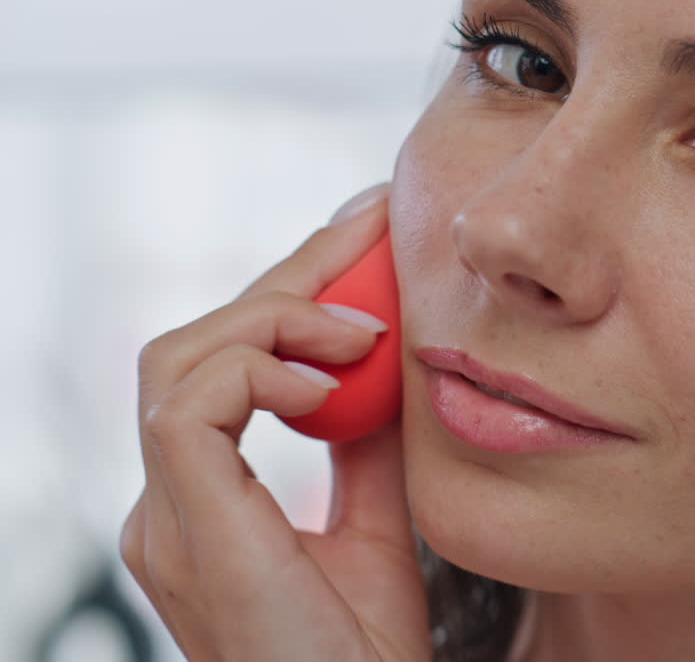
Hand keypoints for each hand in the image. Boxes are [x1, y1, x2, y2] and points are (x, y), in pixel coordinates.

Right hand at [120, 183, 431, 660]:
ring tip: (364, 325)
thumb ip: (365, 445)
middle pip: (200, 341)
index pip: (228, 361)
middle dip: (290, 274)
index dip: (291, 291)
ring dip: (278, 315)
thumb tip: (383, 364)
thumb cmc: (362, 650)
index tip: (362, 236)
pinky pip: (191, 404)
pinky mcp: (183, 524)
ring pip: (181, 356)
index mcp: (206, 495)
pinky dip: (261, 370)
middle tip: (369, 222)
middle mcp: (171, 498)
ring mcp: (166, 514)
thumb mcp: (376, 522)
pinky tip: (330, 382)